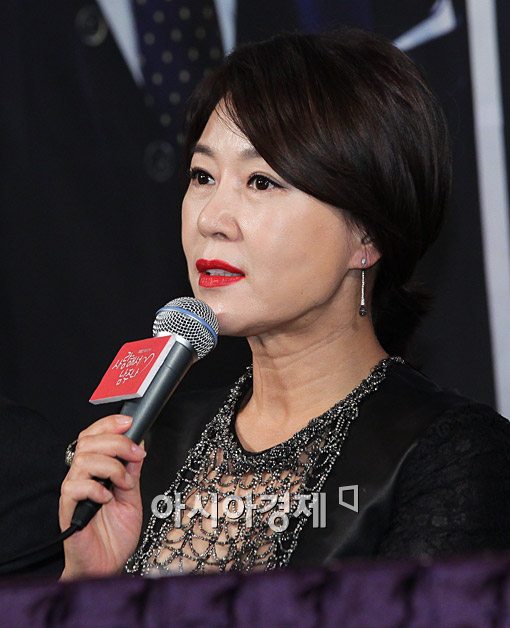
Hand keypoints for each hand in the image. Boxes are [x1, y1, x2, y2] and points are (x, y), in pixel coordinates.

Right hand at [59, 415, 145, 578]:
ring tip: (124, 483)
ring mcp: (74, 492)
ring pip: (83, 460)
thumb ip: (133, 472)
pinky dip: (96, 487)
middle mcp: (82, 477)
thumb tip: (139, 444)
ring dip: (111, 466)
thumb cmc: (116, 535)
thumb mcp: (133, 497)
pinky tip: (107, 498)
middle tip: (136, 455)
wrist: (108, 565)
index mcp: (96, 470)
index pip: (94, 435)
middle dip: (117, 442)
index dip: (109, 424)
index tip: (130, 423)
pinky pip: (75, 487)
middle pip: (89, 442)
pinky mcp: (68, 509)